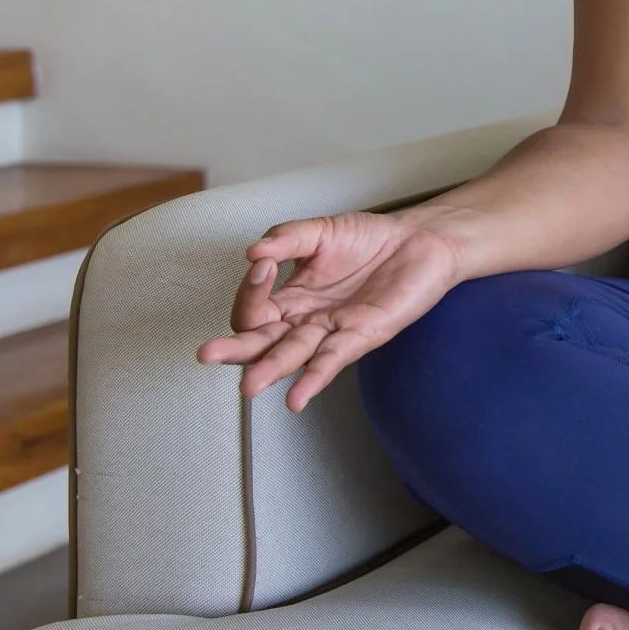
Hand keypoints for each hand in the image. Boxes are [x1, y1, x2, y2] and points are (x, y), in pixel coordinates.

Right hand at [196, 210, 464, 412]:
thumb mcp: (321, 231)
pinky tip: (297, 397)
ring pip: (293, 355)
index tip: (259, 265)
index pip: (253, 309)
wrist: (420, 240)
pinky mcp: (363, 335)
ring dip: (270, 369)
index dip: (249, 291)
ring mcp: (333, 331)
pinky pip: (334, 361)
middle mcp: (306, 320)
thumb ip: (287, 239)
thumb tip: (252, 251)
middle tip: (208, 353)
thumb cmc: (369, 239)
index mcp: (291, 297)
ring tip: (249, 385)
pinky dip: (314, 378)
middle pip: (262, 342)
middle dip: (235, 350)